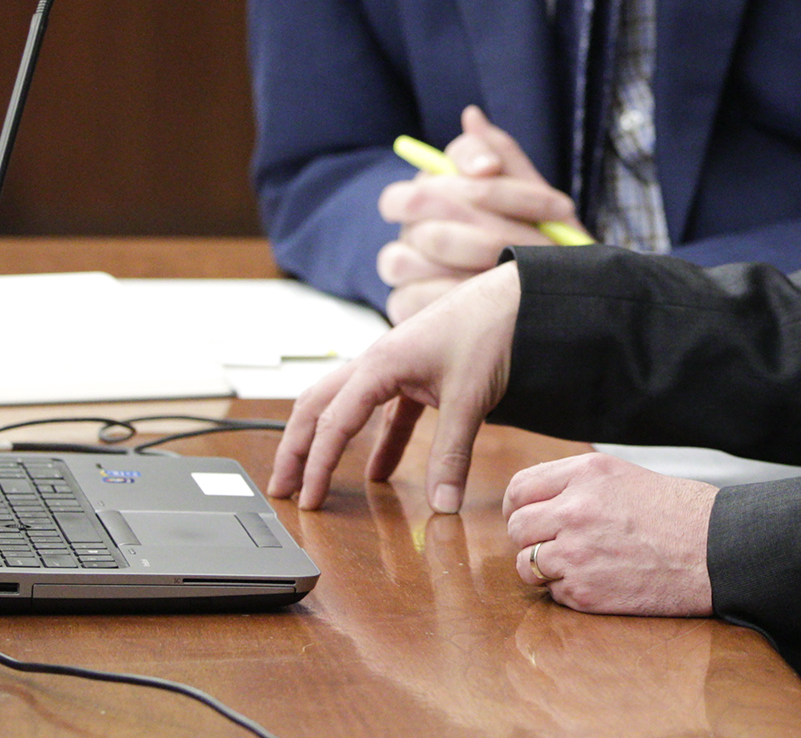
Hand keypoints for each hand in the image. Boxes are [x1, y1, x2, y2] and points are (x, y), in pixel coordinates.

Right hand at [269, 259, 520, 511]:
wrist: (519, 296)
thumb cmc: (489, 328)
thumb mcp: (469, 397)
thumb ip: (452, 454)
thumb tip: (443, 504)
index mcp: (379, 363)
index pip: (333, 422)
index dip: (316, 464)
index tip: (307, 499)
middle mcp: (378, 361)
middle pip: (319, 406)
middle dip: (296, 447)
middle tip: (280, 487)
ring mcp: (395, 365)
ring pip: (347, 406)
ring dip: (329, 443)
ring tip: (315, 480)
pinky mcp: (416, 371)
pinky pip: (385, 411)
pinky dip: (377, 441)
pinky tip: (379, 471)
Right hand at [378, 107, 589, 323]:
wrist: (554, 296)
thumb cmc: (540, 240)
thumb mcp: (534, 199)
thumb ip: (504, 158)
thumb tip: (471, 116)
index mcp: (438, 191)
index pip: (430, 167)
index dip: (462, 163)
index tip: (496, 169)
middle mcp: (414, 224)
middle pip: (418, 203)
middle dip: (484, 218)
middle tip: (540, 237)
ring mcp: (404, 265)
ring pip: (406, 253)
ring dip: (470, 260)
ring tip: (520, 270)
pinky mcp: (405, 305)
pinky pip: (409, 297)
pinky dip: (450, 296)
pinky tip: (488, 298)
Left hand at [504, 452, 717, 616]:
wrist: (713, 551)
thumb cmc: (675, 513)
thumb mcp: (622, 476)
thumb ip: (576, 483)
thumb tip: (534, 500)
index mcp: (586, 473)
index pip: (520, 488)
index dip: (517, 506)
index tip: (525, 516)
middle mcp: (574, 509)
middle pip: (516, 527)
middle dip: (528, 538)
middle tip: (552, 543)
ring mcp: (576, 553)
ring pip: (525, 564)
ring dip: (543, 568)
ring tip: (576, 564)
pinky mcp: (584, 592)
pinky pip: (552, 593)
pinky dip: (568, 590)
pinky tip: (599, 580)